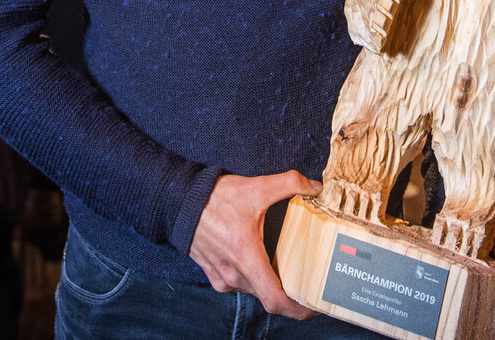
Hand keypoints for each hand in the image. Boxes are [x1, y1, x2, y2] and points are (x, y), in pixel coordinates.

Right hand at [189, 172, 319, 319]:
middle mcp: (234, 275)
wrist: (178, 201)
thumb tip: (316, 187)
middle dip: (291, 293)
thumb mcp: (256, 187)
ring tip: (288, 269)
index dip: (299, 310)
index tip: (315, 305)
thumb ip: (290, 184)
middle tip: (309, 281)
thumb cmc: (214, 199)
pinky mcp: (214, 274)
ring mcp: (222, 277)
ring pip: (255, 290)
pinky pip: (240, 284)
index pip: (276, 301)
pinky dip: (254, 279)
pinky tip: (262, 261)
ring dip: (271, 284)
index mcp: (246, 259)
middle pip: (269, 296)